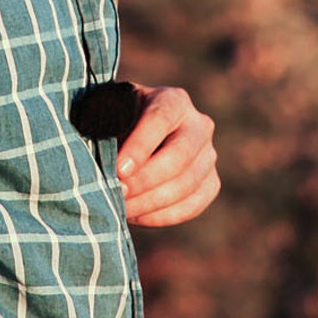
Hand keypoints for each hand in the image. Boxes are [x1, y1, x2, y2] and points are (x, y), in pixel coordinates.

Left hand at [115, 86, 220, 226]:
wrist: (133, 137)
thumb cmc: (115, 124)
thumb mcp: (108, 115)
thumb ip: (106, 128)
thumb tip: (106, 162)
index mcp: (173, 100)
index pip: (160, 120)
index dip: (140, 146)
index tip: (119, 169)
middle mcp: (199, 125)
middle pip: (179, 156)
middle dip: (146, 179)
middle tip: (118, 193)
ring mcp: (208, 155)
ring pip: (187, 184)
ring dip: (150, 202)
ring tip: (121, 208)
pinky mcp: (210, 183)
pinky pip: (193, 205)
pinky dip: (163, 215)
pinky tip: (137, 216)